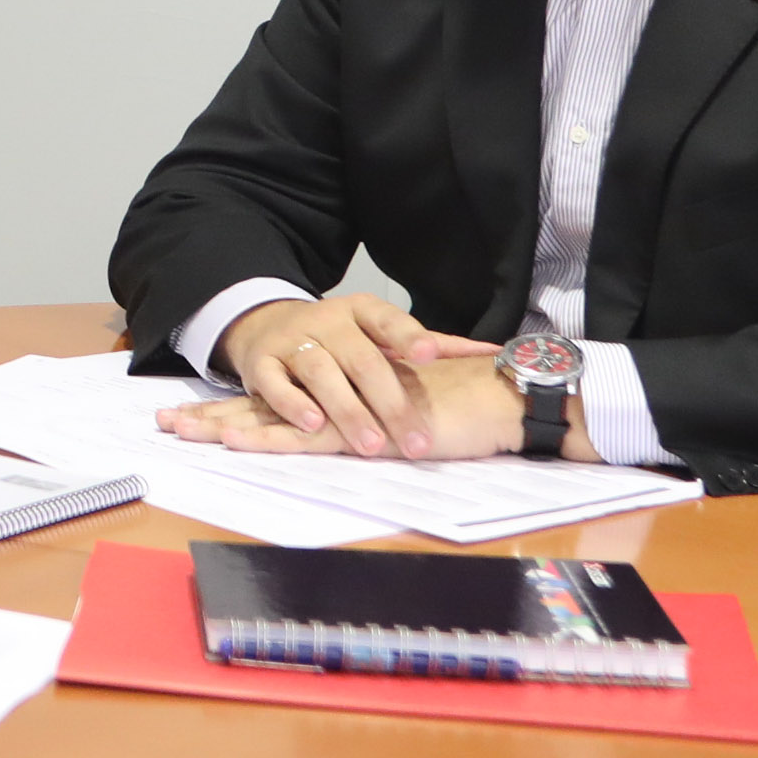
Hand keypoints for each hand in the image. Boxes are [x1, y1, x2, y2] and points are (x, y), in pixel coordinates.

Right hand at [178, 296, 502, 457]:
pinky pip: (275, 384)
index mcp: (362, 313)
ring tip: (372, 444)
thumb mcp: (384, 333)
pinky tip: (312, 425)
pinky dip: (292, 403)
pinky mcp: (261, 364)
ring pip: (320, 372)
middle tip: (416, 441)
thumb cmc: (341, 337)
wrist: (267, 324)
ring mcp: (293, 341)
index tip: (429, 354)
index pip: (389, 322)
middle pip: (361, 359)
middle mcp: (328, 323)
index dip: (409, 336)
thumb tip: (497, 354)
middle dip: (389, 402)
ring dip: (346, 409)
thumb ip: (437, 345)